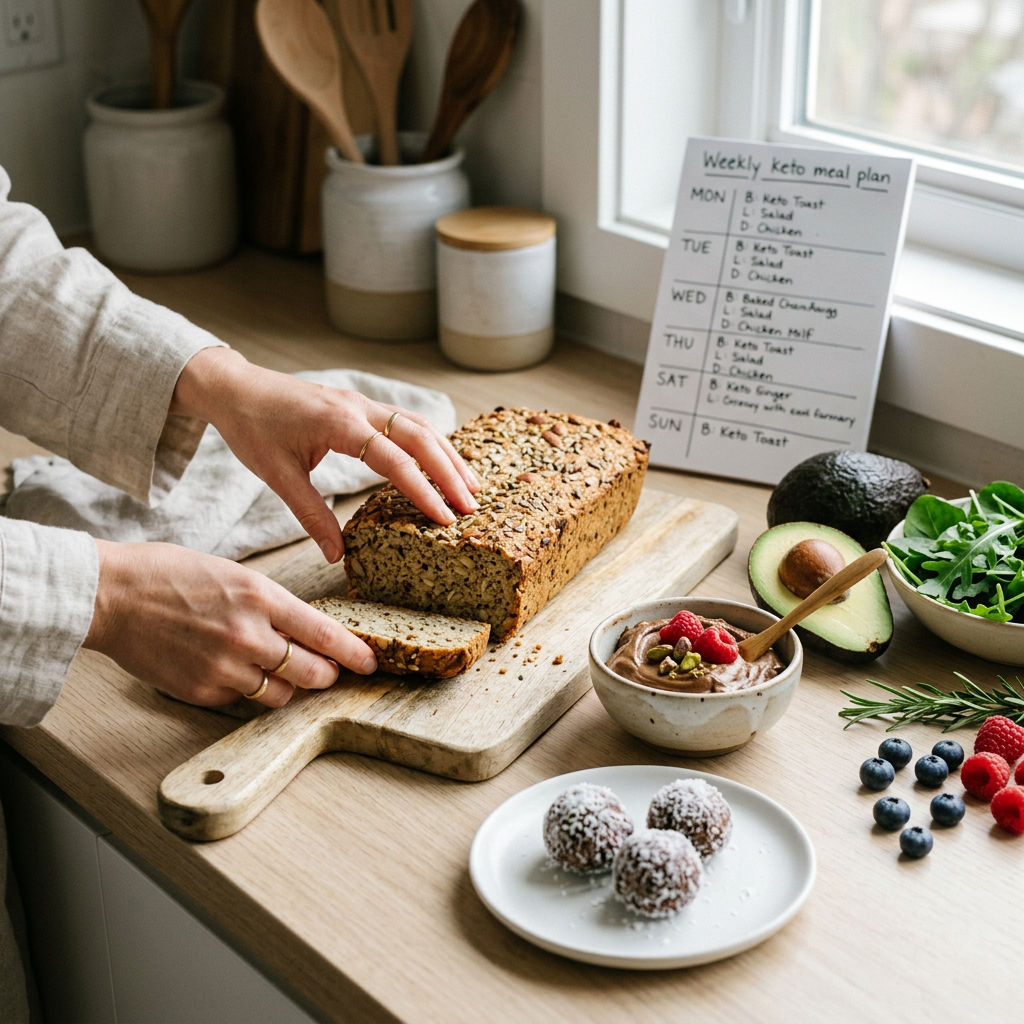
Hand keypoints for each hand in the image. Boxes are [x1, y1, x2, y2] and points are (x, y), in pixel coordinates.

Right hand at [84, 540, 376, 707]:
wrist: (113, 596)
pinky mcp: (202, 692)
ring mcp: (226, 668)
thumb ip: (271, 605)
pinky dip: (244, 691)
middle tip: (326, 672)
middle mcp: (250, 636)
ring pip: (280, 695)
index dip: (354, 653)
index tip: (369, 662)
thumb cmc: (169, 574)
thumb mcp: (234, 575)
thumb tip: (302, 631)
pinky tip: (227, 669)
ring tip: (272, 670)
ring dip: (286, 687)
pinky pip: (241, 701)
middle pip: (312, 674)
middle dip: (325, 675)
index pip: (325, 634)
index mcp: (262, 597)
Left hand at [170, 348, 479, 562]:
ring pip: (419, 425)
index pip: (393, 459)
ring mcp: (362, 402)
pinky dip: (431, 441)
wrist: (234, 387)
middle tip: (472, 505)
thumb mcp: (276, 476)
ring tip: (472, 485)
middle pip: (420, 436)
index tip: (444, 517)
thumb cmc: (251, 427)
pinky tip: (443, 461)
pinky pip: (406, 421)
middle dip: (450, 472)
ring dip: (447, 455)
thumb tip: (336, 555)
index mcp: (338, 423)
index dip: (422, 490)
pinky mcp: (361, 404)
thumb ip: (310, 515)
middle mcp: (358, 407)